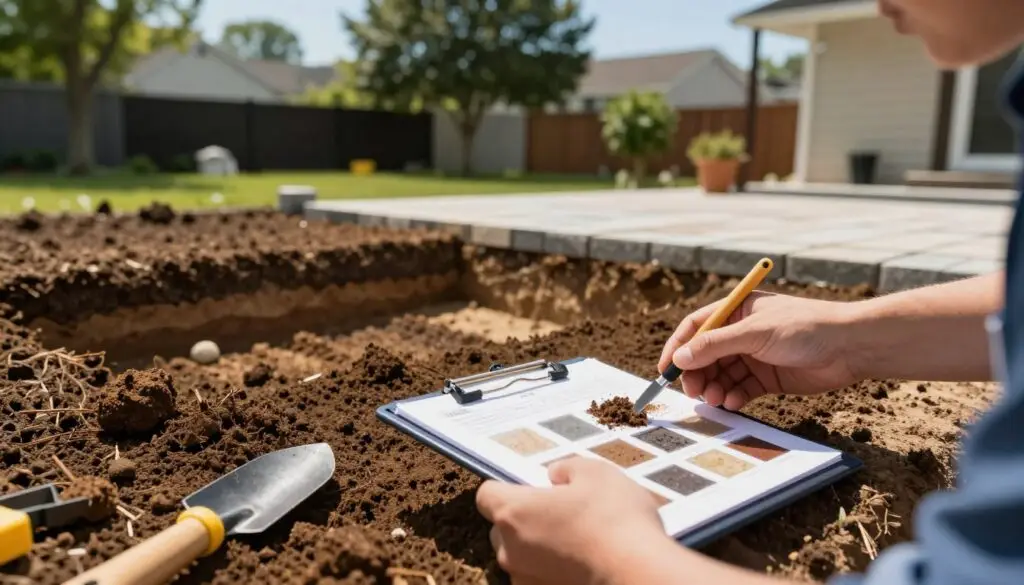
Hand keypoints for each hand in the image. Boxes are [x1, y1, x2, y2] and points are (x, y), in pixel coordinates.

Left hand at [476, 456, 668, 584]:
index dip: (507, 487)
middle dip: (523, 519)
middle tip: (560, 513)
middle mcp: (510, 550)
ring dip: (538, 548)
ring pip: (521, 557)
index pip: (487, 495)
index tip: (532, 488)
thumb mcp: (596, 473)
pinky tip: (582, 565)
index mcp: (514, 512)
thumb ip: (567, 467)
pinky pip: (538, 579)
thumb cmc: (616, 520)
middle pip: (502, 528)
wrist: (640, 575)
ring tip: (577, 543)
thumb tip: (555, 476)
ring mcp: (524, 580)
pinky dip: (552, 572)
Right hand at [658, 292, 859, 410]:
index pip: (696, 327)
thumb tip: (679, 359)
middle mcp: (742, 332)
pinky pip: (741, 388)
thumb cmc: (805, 327)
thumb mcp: (754, 333)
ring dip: (714, 387)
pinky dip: (733, 396)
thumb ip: (715, 346)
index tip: (665, 370)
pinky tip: (734, 402)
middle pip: (706, 355)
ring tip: (717, 400)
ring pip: (722, 374)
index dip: (678, 347)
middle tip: (694, 392)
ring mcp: (755, 356)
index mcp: (736, 311)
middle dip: (697, 374)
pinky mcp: (768, 377)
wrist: (850, 347)